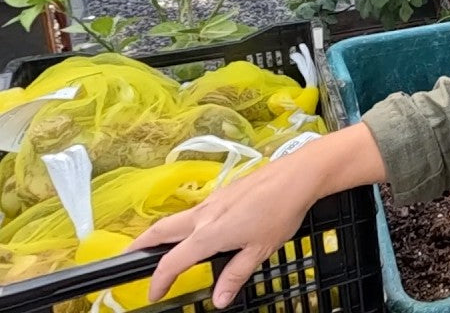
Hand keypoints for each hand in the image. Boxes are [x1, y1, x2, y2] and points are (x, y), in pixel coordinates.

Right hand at [129, 154, 319, 308]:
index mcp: (209, 234)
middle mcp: (203, 215)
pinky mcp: (223, 192)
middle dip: (139, 245)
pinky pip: (195, 210)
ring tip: (156, 246)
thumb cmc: (281, 213)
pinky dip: (184, 223)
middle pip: (160, 230)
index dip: (158, 280)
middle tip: (125, 257)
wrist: (297, 176)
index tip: (153, 294)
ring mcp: (212, 201)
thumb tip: (218, 300)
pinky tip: (196, 230)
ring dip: (160, 232)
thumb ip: (235, 275)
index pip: (172, 261)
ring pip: (176, 218)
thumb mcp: (260, 250)